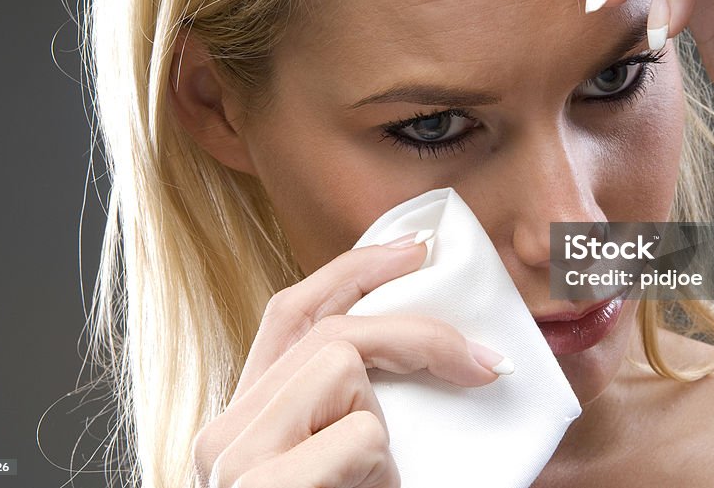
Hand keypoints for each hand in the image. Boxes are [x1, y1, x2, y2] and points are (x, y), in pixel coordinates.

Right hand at [192, 234, 506, 487]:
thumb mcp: (347, 472)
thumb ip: (359, 417)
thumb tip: (444, 363)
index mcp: (249, 415)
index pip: (289, 311)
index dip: (353, 268)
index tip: (414, 249)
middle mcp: (227, 428)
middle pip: (328, 328)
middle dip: (419, 333)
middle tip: (486, 363)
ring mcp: (235, 457)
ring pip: (339, 365)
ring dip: (388, 423)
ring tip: (382, 483)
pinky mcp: (258, 483)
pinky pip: (360, 437)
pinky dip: (387, 472)